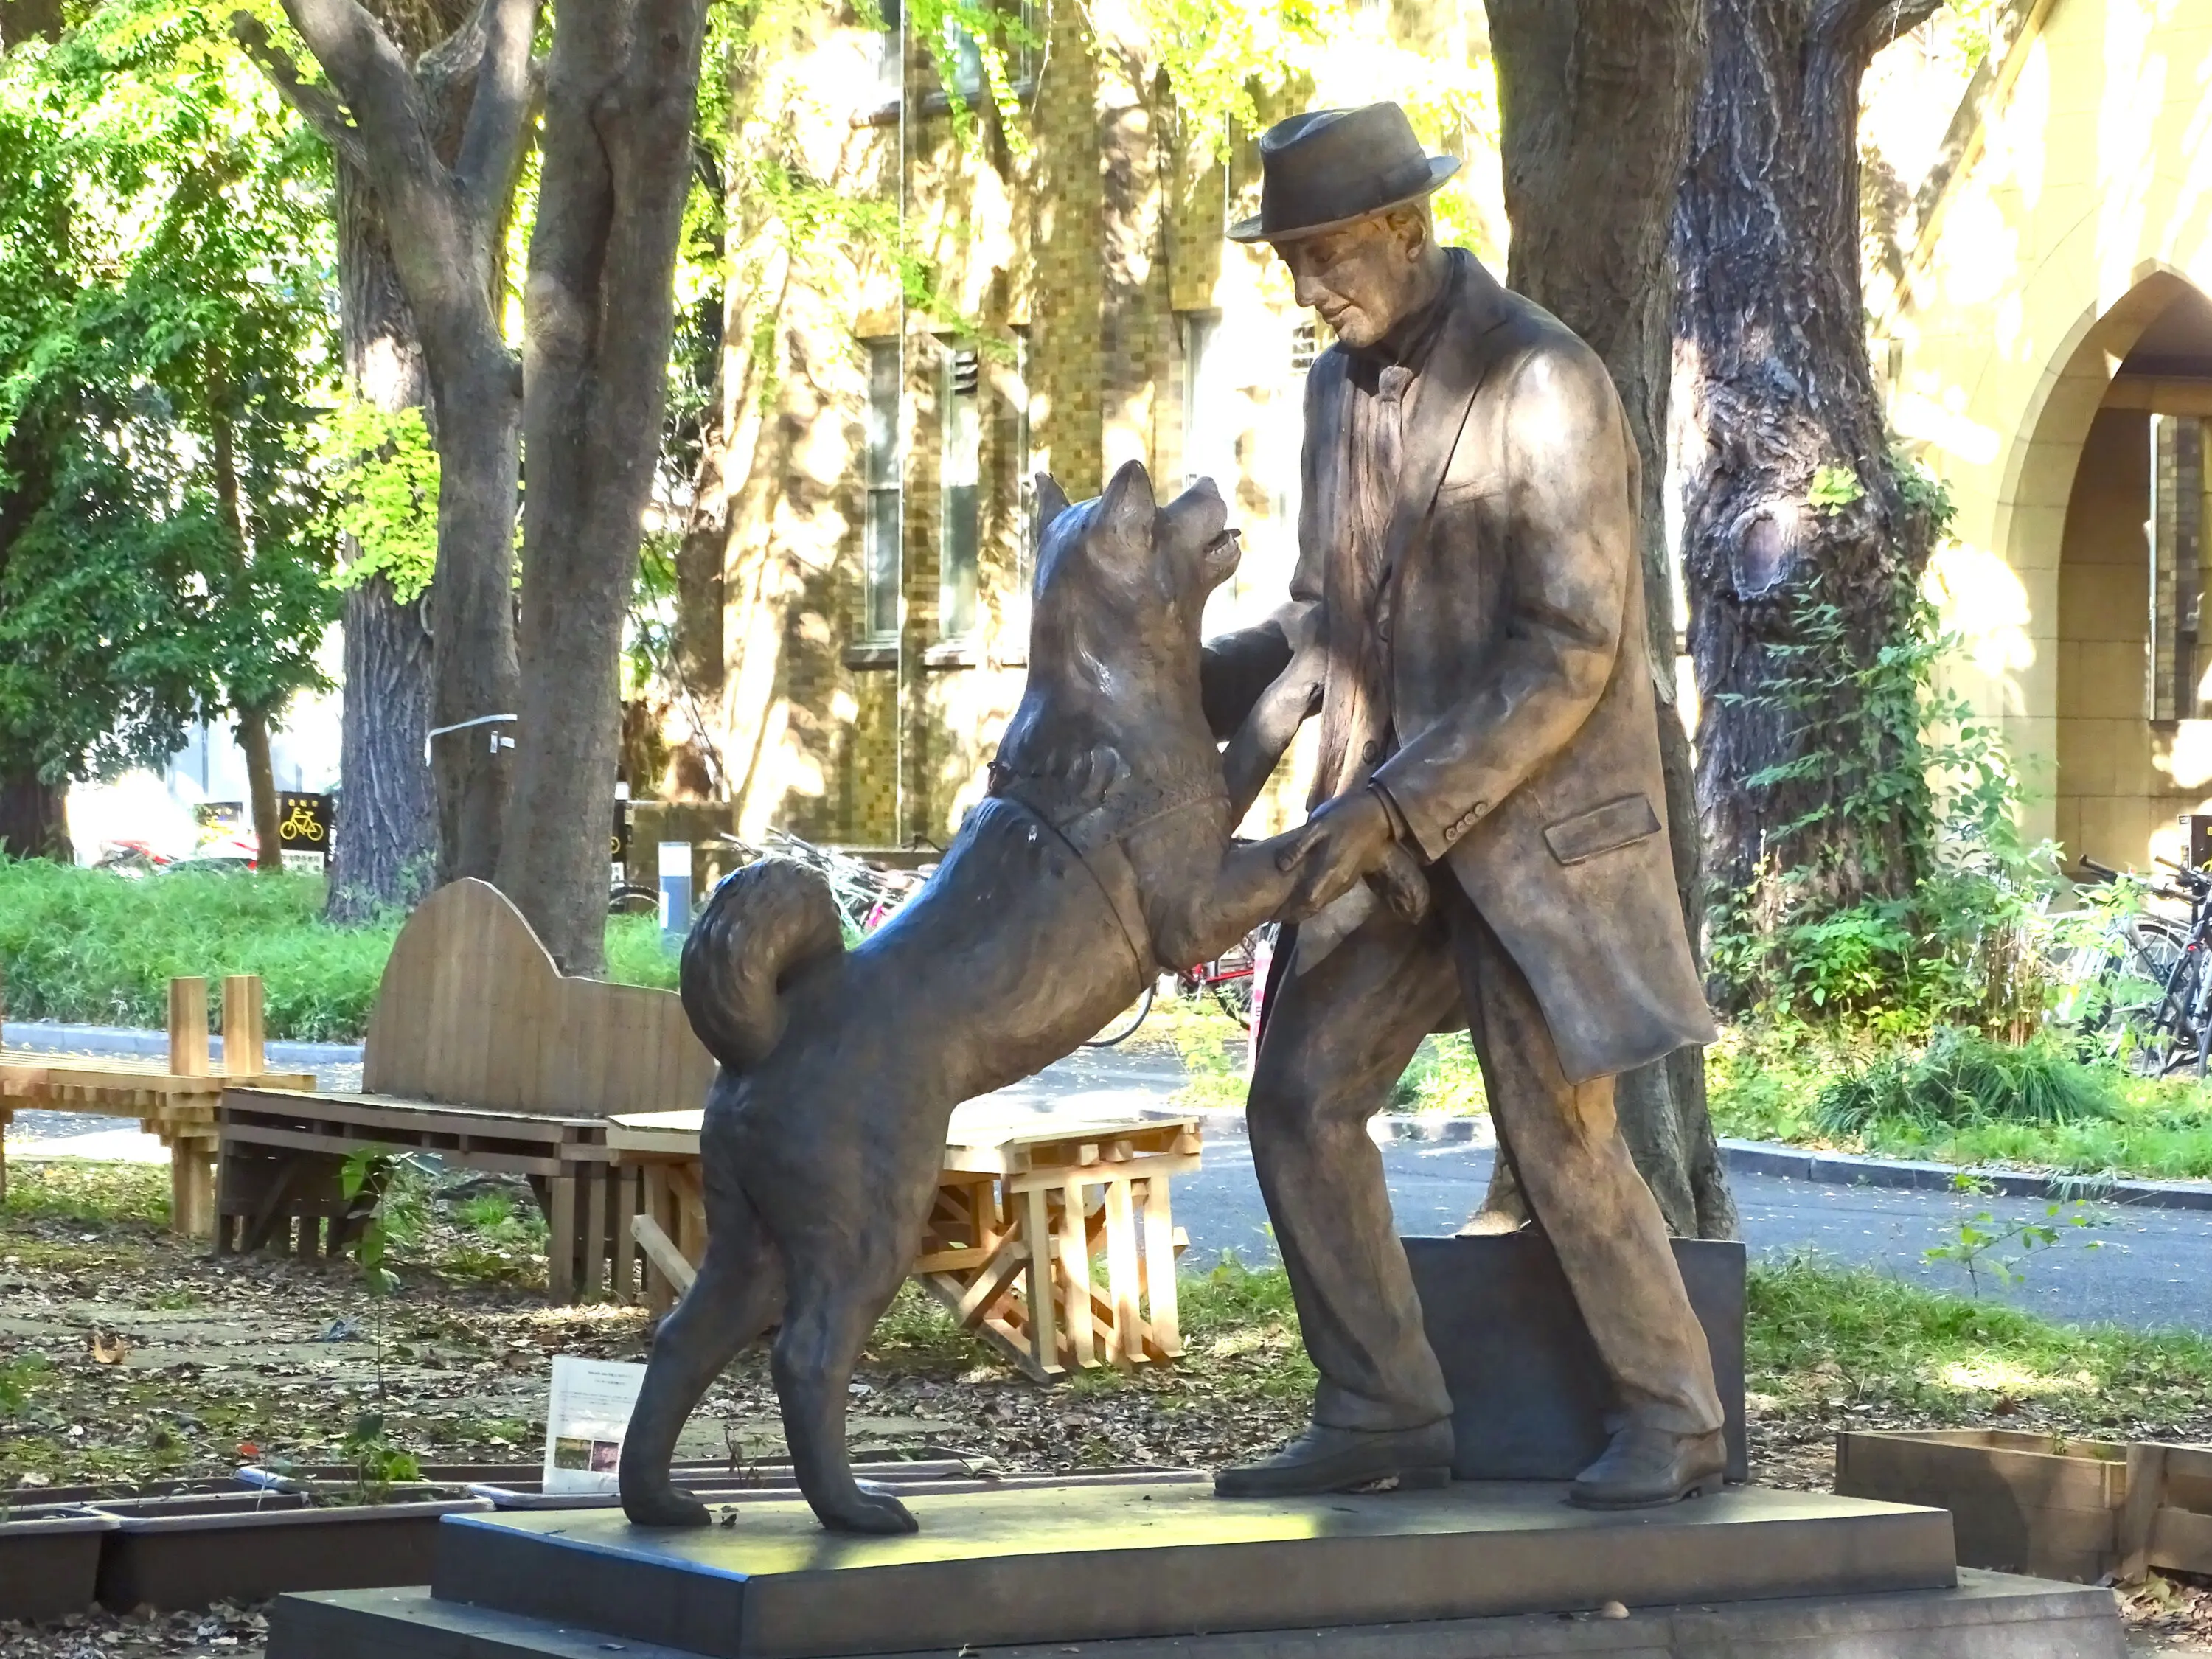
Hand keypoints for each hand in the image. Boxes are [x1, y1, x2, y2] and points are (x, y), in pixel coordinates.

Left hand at [1276, 790, 1397, 921]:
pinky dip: (1316, 901)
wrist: (1377, 815)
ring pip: (1324, 903)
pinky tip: (1306, 897)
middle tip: (1276, 917)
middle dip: (1295, 914)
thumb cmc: (1345, 817)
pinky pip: (1331, 896)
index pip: (1308, 900)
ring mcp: (1347, 881)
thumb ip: (1300, 846)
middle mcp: (1340, 881)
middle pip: (1315, 906)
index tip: (1274, 915)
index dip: (1291, 910)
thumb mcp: (1319, 825)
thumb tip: (1281, 866)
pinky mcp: (1351, 877)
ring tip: (1287, 911)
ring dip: (1306, 910)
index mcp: (1330, 869)